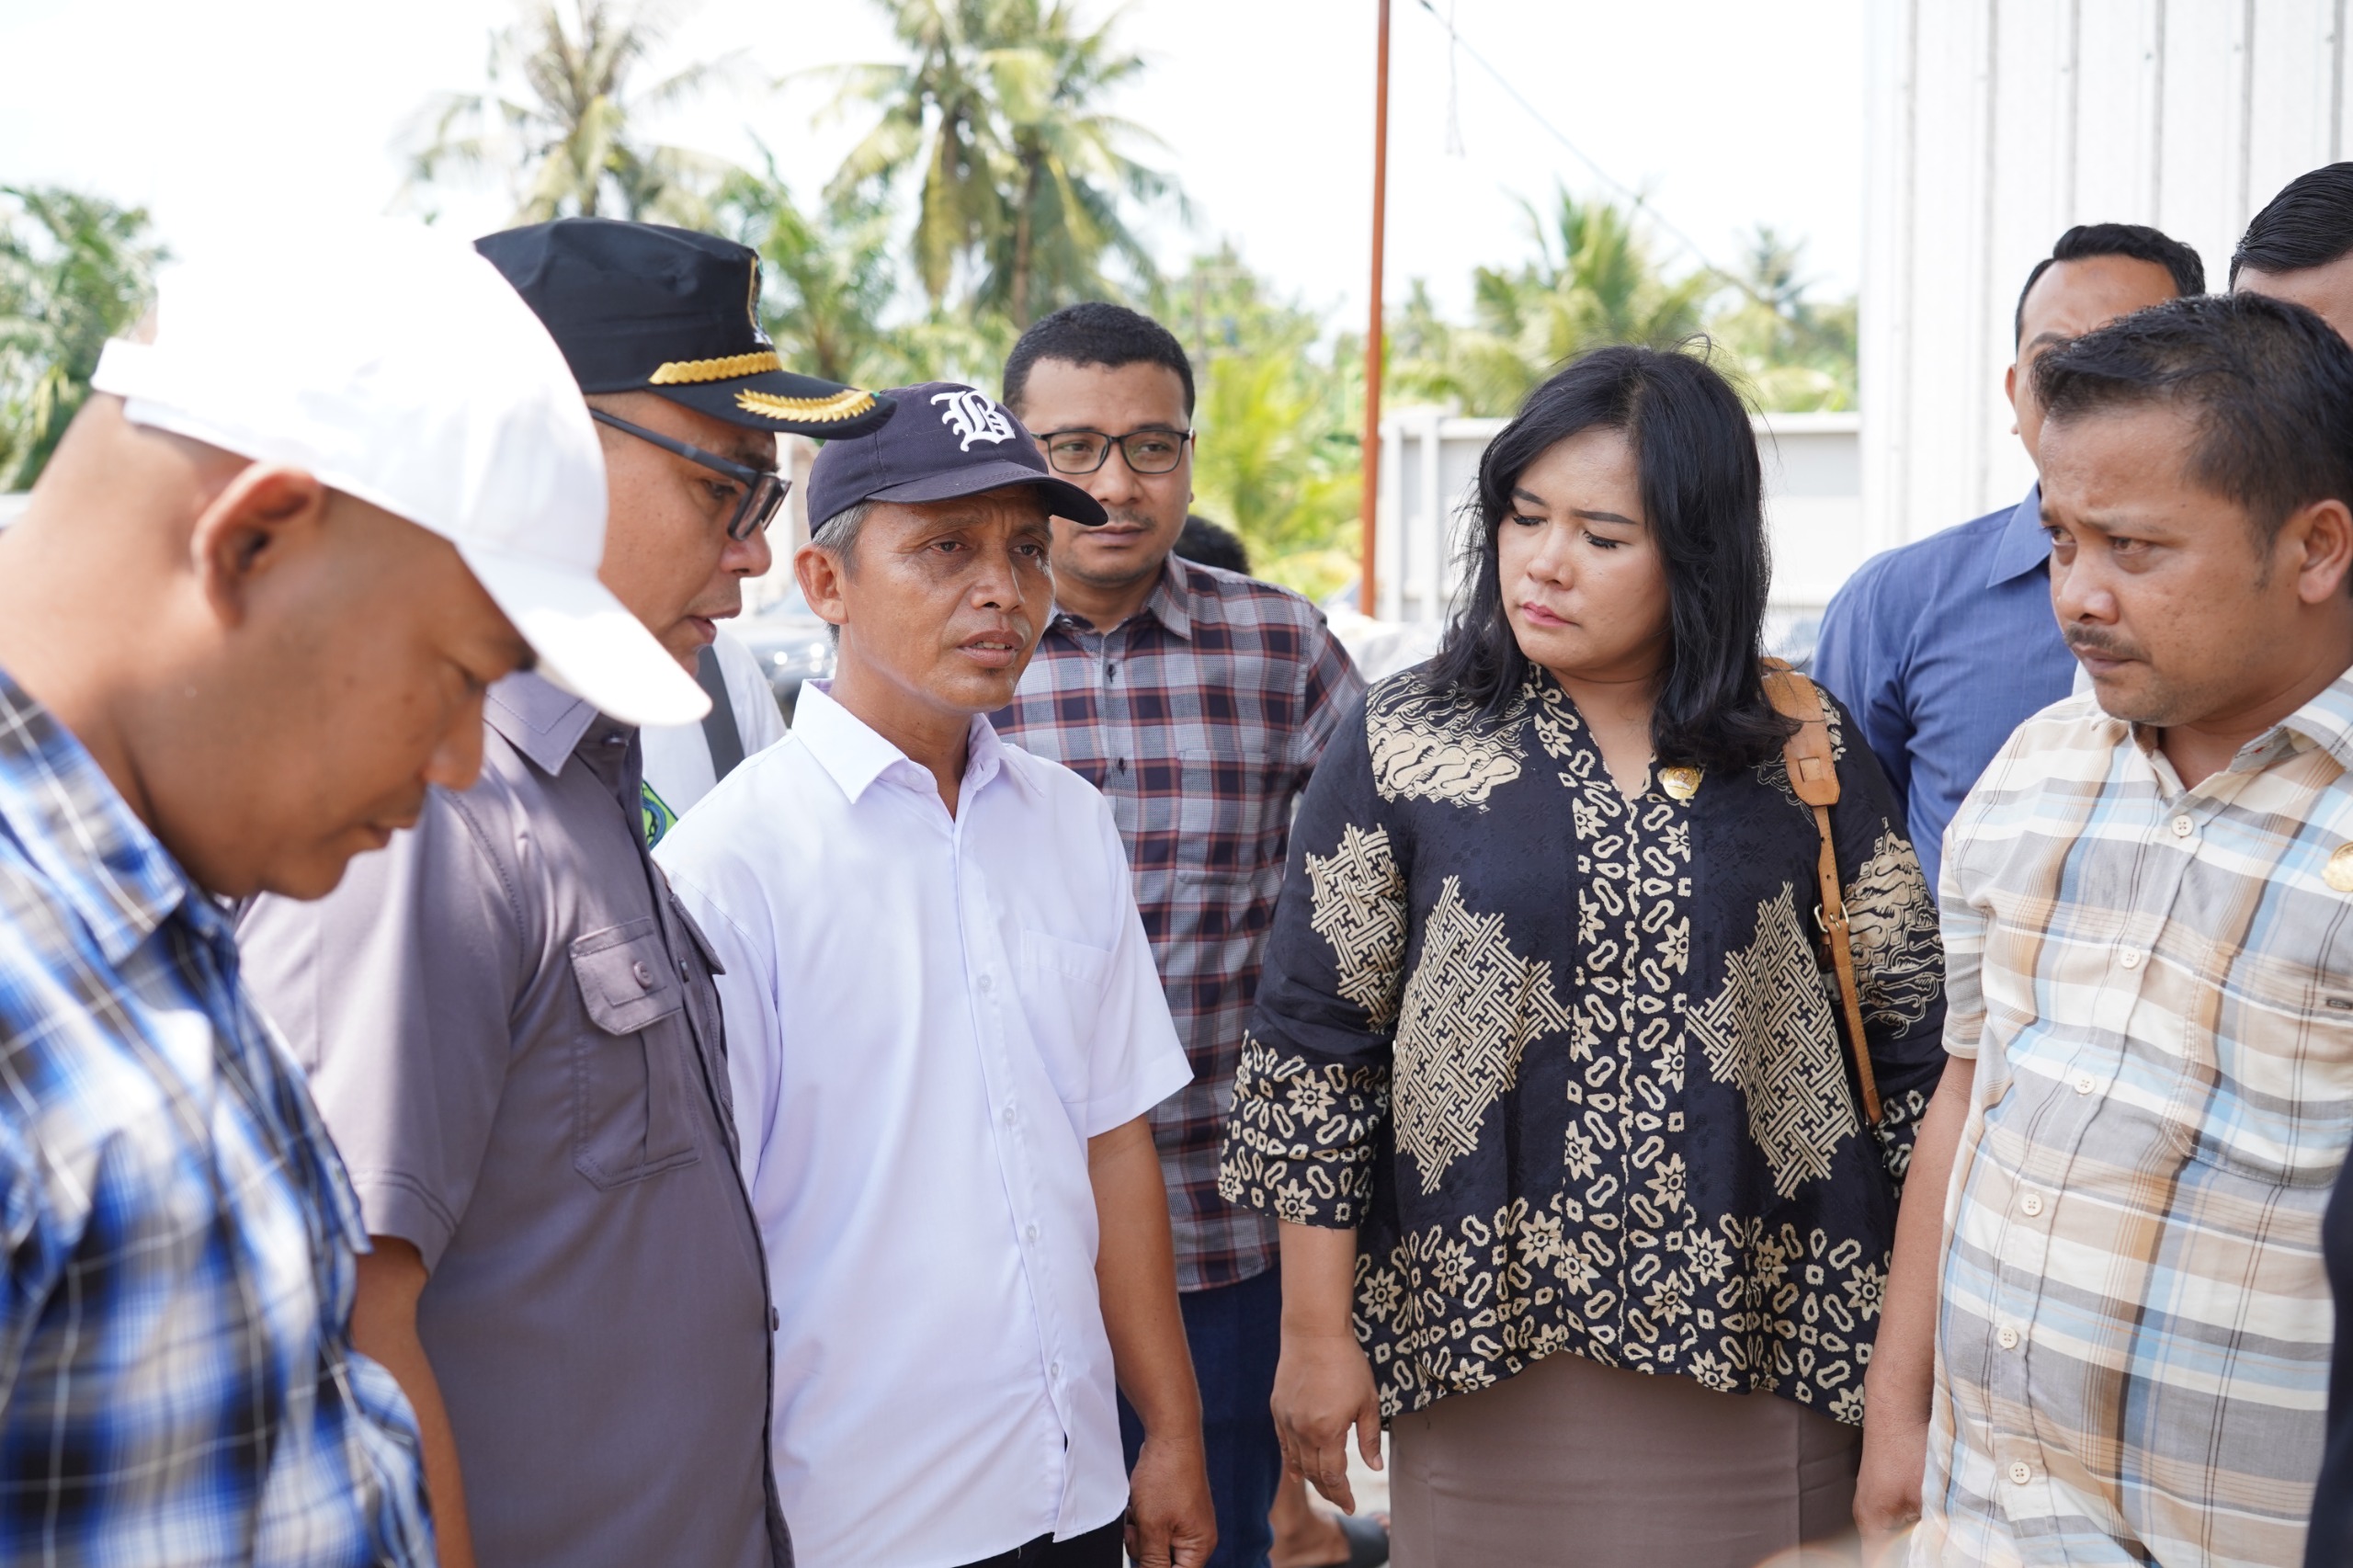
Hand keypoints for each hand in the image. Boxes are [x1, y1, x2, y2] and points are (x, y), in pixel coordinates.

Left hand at [1124, 1429, 1216, 1567]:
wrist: (1170, 1436)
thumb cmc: (1166, 1477)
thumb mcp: (1153, 1527)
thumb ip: (1152, 1562)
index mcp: (1199, 1546)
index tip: (1142, 1553)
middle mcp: (1197, 1537)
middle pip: (1164, 1564)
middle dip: (1144, 1551)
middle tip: (1136, 1530)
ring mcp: (1185, 1522)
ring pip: (1156, 1545)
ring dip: (1141, 1534)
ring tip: (1138, 1513)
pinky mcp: (1174, 1509)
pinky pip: (1155, 1527)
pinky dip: (1143, 1520)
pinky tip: (1139, 1505)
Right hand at [1271, 1326, 1381, 1512]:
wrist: (1314, 1334)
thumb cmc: (1347, 1364)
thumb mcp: (1367, 1401)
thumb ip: (1369, 1438)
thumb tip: (1375, 1467)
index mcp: (1328, 1431)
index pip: (1333, 1476)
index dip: (1342, 1495)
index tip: (1351, 1505)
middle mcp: (1302, 1431)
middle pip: (1314, 1473)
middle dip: (1329, 1491)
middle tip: (1341, 1501)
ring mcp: (1287, 1420)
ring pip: (1296, 1461)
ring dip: (1310, 1478)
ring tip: (1323, 1488)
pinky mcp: (1277, 1409)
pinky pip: (1283, 1443)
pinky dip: (1291, 1460)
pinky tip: (1297, 1470)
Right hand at [1853, 1394, 1926, 1565]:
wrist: (1896, 1404)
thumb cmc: (1907, 1451)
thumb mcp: (1927, 1500)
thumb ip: (1932, 1533)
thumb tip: (1944, 1550)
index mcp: (1871, 1523)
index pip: (1878, 1563)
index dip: (1899, 1565)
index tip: (1925, 1561)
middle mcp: (1866, 1512)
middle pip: (1887, 1548)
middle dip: (1911, 1553)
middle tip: (1940, 1552)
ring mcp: (1874, 1495)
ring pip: (1896, 1528)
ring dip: (1916, 1534)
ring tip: (1942, 1535)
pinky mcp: (1885, 1481)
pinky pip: (1899, 1510)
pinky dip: (1916, 1516)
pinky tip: (1938, 1509)